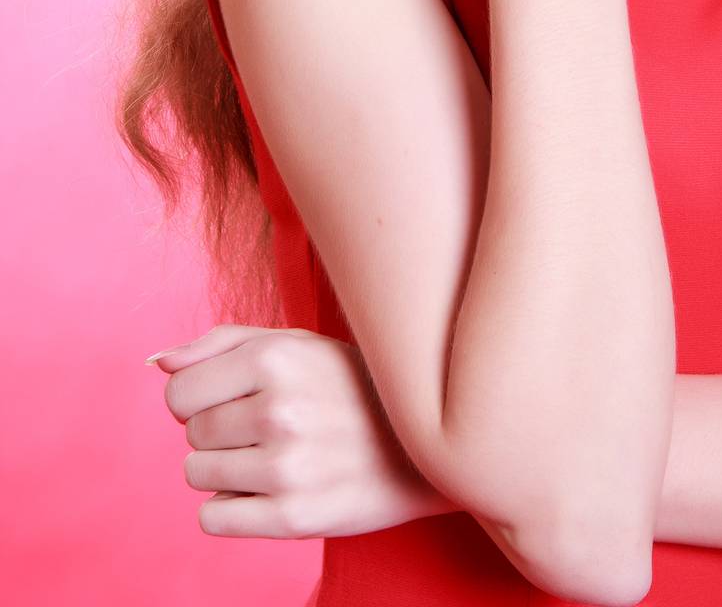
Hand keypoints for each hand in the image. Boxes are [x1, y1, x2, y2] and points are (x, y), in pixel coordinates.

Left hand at [149, 324, 453, 538]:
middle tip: (270, 429)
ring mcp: (286, 468)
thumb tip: (156, 363)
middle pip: (191, 436)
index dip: (200, 399)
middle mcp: (278, 410)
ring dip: (225, 472)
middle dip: (221, 434)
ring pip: (197, 477)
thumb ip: (220, 345)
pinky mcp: (292, 519)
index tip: (235, 401)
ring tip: (274, 457)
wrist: (422, 445)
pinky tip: (272, 490)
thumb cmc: (348, 387)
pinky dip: (234, 509)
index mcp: (273, 359)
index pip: (178, 394)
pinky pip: (213, 519)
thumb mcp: (295, 345)